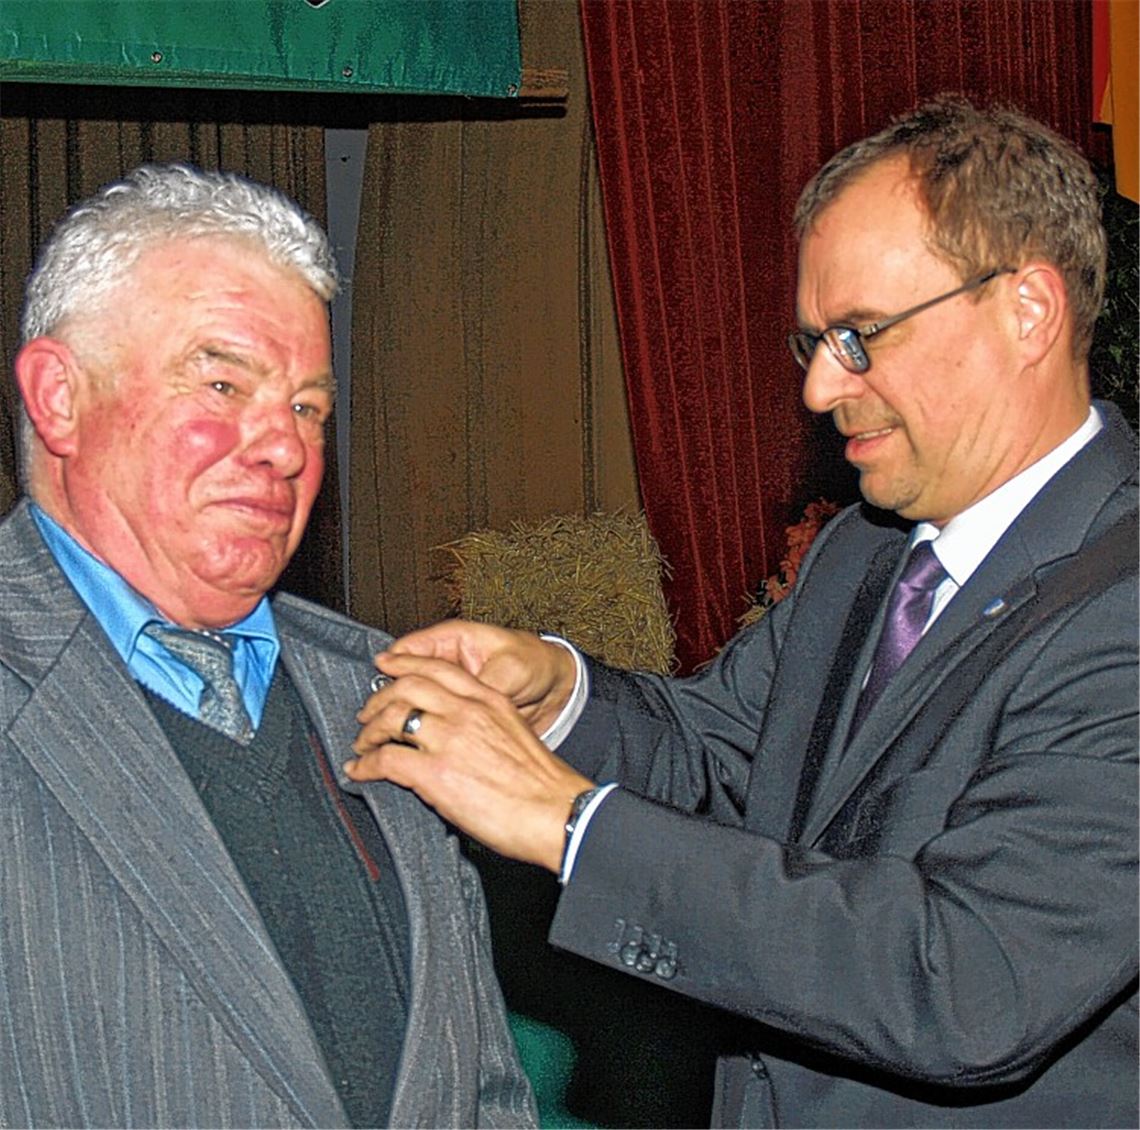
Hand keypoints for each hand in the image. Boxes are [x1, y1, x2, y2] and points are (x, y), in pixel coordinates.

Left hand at [347, 654, 594, 871]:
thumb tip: (455, 734)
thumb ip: (483, 723)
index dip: (404, 663)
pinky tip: (360, 773)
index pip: (437, 668)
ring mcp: (449, 740)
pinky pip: (386, 761)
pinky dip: (365, 767)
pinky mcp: (435, 774)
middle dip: (379, 699)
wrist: (558, 813)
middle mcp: (467, 712)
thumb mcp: (515, 733)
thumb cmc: (543, 784)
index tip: (386, 665)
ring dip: (369, 733)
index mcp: (489, 700)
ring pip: (391, 719)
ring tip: (363, 746)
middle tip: (367, 715)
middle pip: (406, 686)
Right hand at [376, 620, 576, 734]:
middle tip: (371, 718)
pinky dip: (420, 730)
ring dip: (399, 716)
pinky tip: (409, 745)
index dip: (390, 668)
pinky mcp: (455, 710)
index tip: (377, 689)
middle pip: (403, 676)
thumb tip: (457, 705)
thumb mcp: (509, 670)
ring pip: (412, 699)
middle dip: (387, 697)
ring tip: (380, 735)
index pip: (409, 649)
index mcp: (454, 639)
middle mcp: (446, 662)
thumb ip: (480, 685)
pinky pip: (430, 718)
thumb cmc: (536, 665)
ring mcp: (449, 687)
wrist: (557, 688)